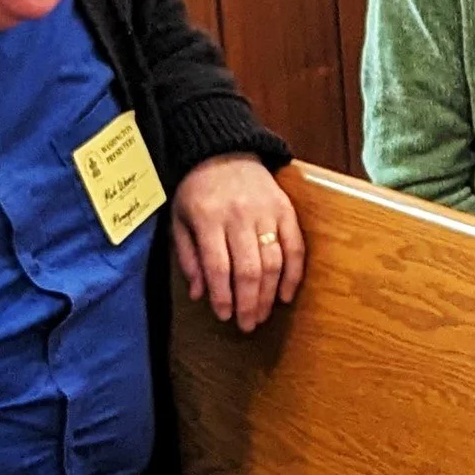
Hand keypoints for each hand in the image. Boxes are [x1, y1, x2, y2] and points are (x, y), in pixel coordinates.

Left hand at [170, 154, 303, 331]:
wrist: (223, 150)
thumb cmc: (196, 189)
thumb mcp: (179, 220)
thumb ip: (188, 257)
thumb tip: (199, 295)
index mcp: (208, 218)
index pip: (218, 266)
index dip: (223, 296)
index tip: (224, 316)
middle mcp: (239, 215)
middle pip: (249, 268)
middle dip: (249, 303)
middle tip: (247, 325)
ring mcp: (266, 211)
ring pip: (273, 261)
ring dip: (269, 294)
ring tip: (263, 314)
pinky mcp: (285, 209)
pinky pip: (295, 245)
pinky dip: (294, 273)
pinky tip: (286, 294)